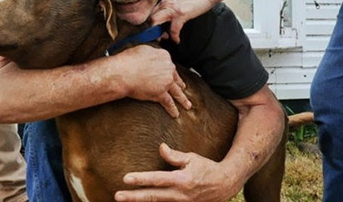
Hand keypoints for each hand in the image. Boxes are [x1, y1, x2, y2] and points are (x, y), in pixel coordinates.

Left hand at [115, 143, 239, 201]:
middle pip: (152, 196)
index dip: (141, 179)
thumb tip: (160, 147)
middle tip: (118, 195)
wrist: (225, 185)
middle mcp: (179, 194)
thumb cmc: (207, 168)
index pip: (157, 179)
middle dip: (134, 197)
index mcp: (181, 180)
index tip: (126, 178)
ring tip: (125, 200)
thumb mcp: (192, 158)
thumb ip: (174, 155)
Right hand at [118, 45, 191, 117]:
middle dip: (179, 84)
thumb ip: (151, 53)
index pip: (169, 65)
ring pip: (177, 92)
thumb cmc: (128, 60)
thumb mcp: (142, 50)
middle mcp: (168, 69)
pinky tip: (175, 114)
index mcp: (164, 57)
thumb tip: (151, 56)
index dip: (169, 71)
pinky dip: (172, 110)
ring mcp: (166, 82)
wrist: (123, 72)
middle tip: (182, 88)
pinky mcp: (161, 94)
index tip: (170, 74)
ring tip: (187, 105)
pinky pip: (169, 103)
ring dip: (183, 99)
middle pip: (175, 78)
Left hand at [150, 0, 213, 43]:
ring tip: (165, 39)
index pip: (149, 14)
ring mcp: (172, 9)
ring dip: (158, 34)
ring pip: (155, 22)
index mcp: (164, 2)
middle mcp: (165, 5)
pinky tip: (177, 40)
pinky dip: (174, 37)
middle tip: (155, 38)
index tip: (151, 34)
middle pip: (148, 18)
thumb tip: (166, 22)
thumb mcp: (177, 2)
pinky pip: (173, 29)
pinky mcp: (181, 13)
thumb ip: (170, 10)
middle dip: (149, 31)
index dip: (148, 26)